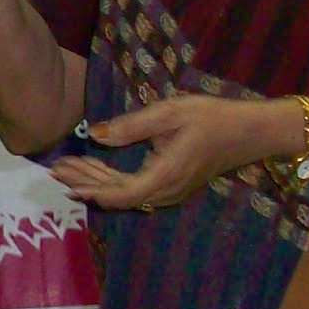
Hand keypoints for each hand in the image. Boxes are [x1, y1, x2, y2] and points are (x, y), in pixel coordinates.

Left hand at [48, 94, 293, 209]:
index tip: (62, 175)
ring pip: (125, 194)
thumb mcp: (169, 113)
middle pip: (117, 195)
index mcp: (165, 175)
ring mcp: (171, 191)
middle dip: (84, 181)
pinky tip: (95, 172)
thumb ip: (130, 126)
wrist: (252, 131)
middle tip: (55, 169)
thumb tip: (94, 135)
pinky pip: (136, 189)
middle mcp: (166, 191)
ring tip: (69, 168)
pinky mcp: (173, 185)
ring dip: (96, 182)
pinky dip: (112, 181)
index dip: (88, 187)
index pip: (118, 193)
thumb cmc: (213, 117)